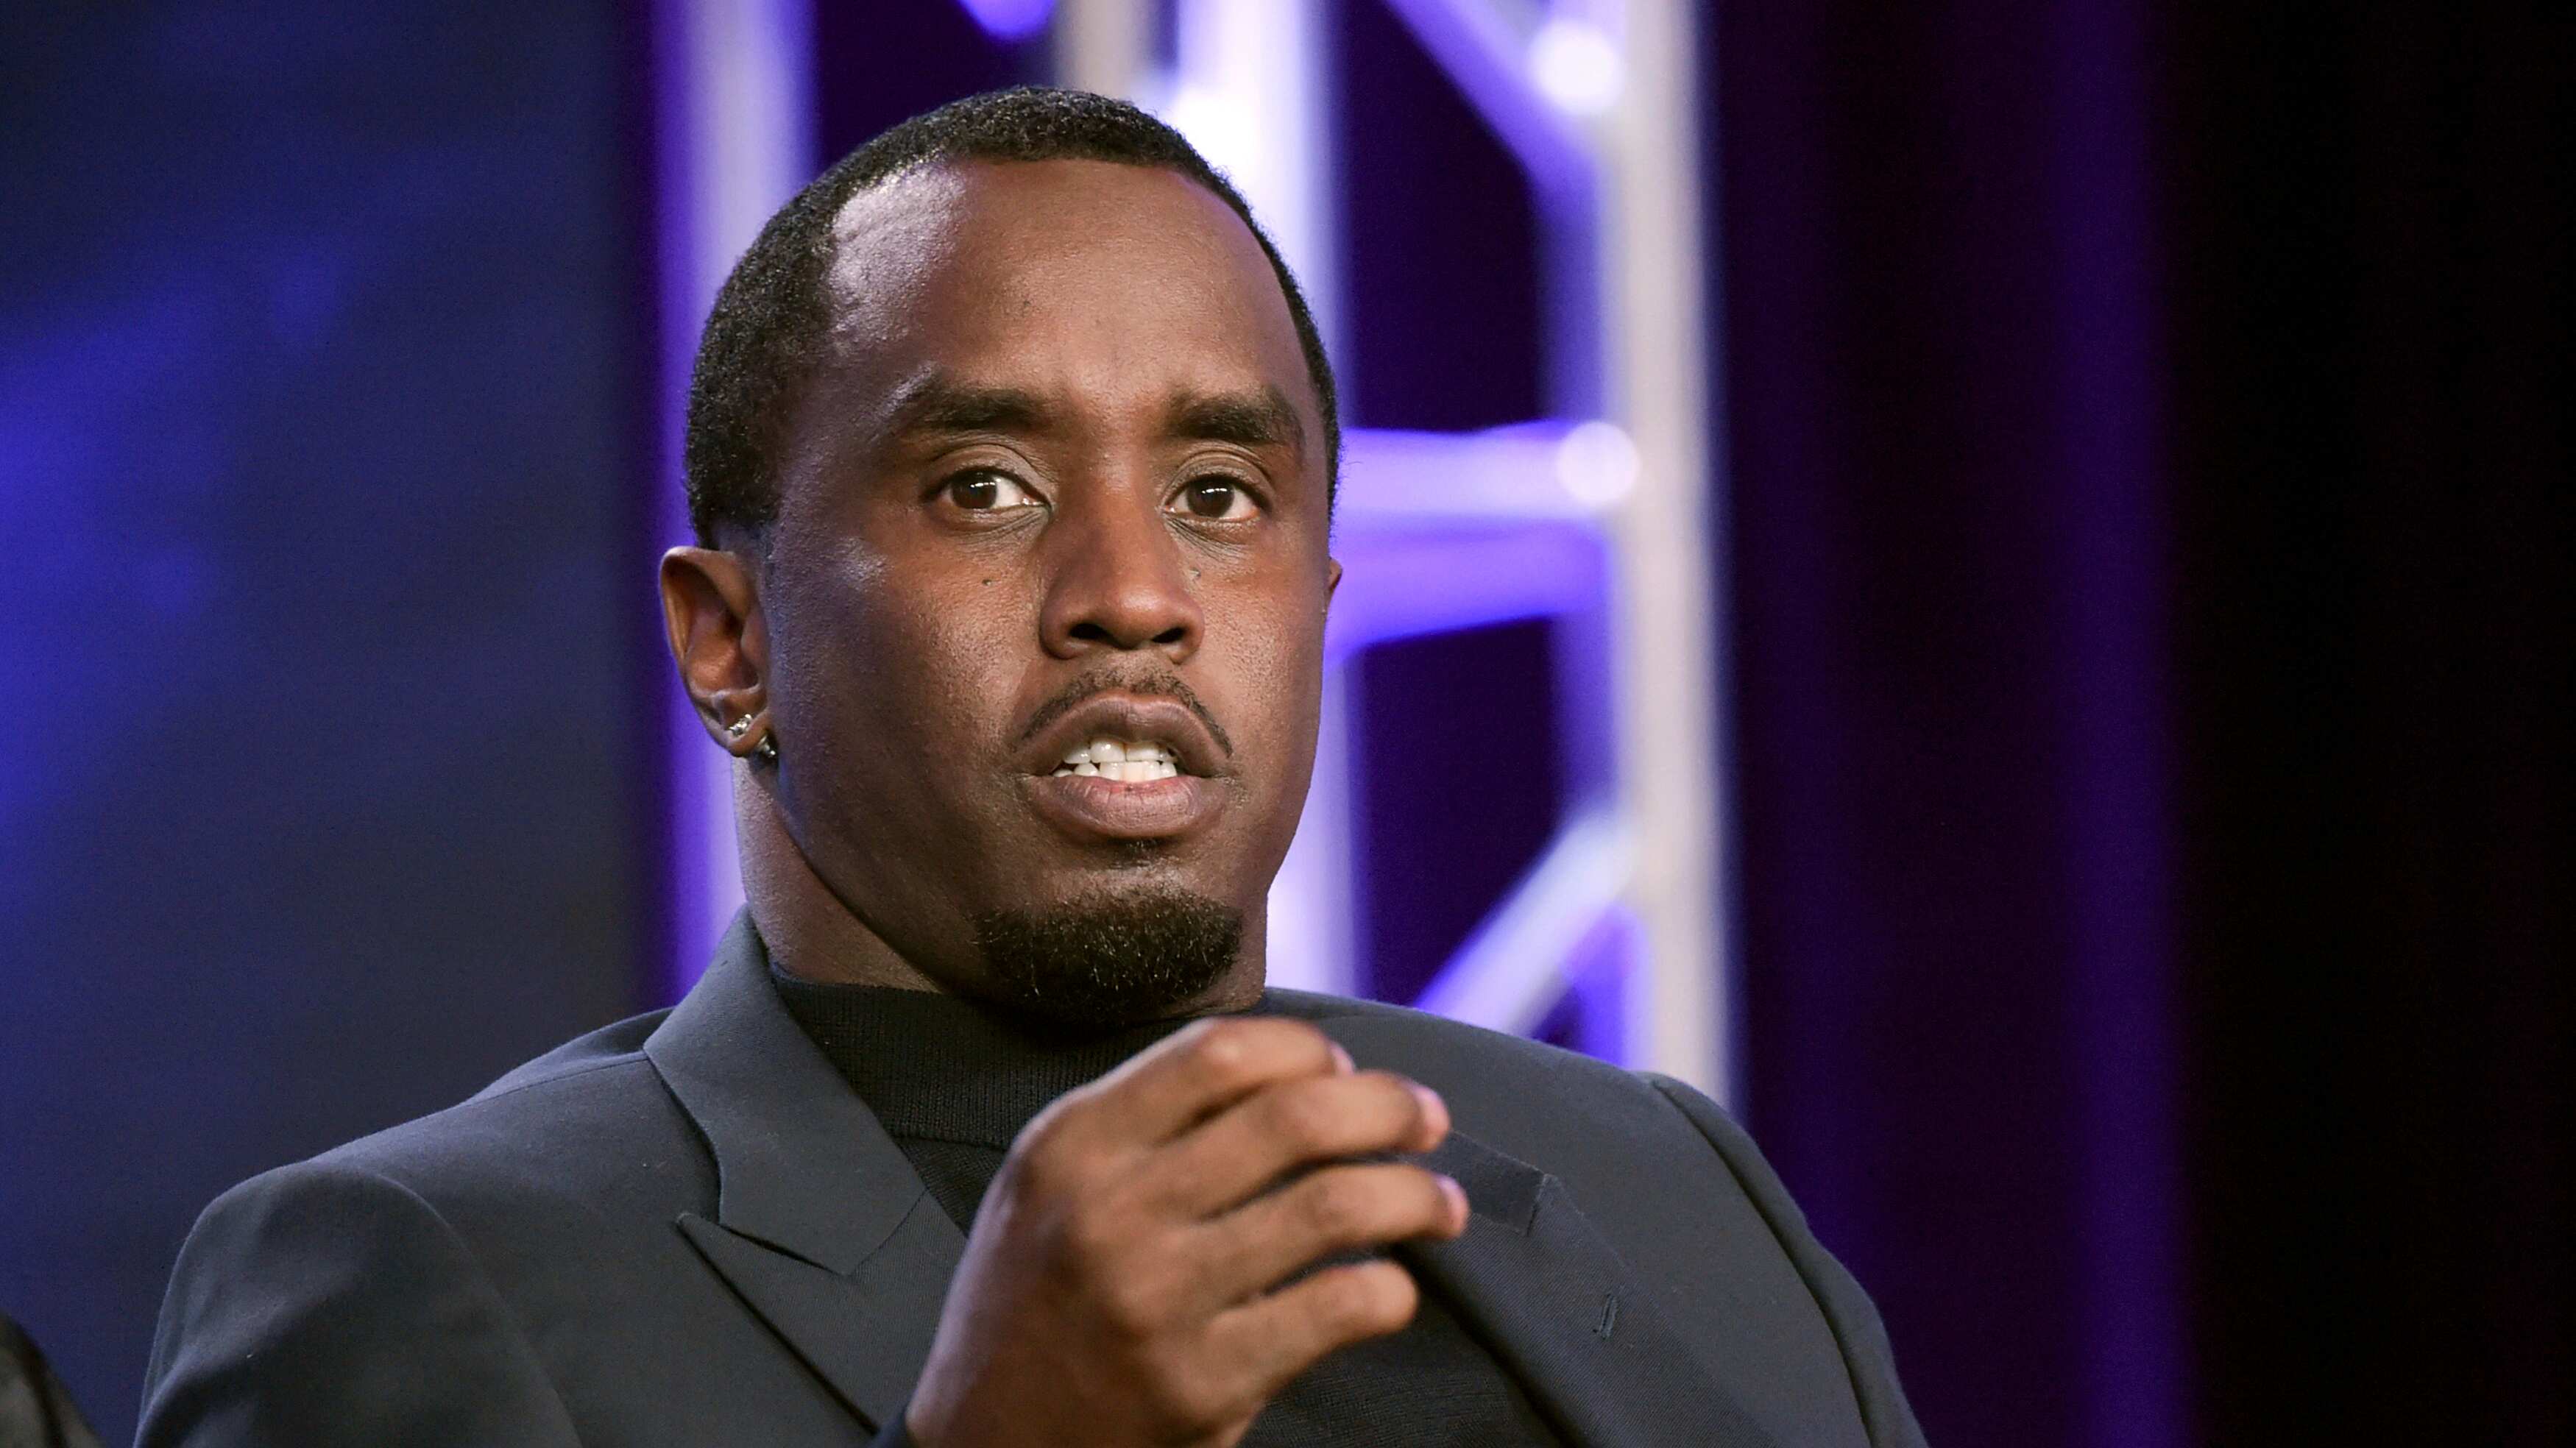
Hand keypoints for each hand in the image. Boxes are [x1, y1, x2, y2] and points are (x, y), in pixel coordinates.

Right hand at [903, 1016, 1466, 1447]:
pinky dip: (1390, 1291)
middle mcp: (1111, 1210)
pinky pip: (1335, 1309)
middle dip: (1388, 1108)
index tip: (1348, 1071)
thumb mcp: (1051, 1185)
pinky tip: (1393, 1290)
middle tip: (1428, 1122)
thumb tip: (1304, 1071)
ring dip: (1414, 1196)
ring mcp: (1158, 1299)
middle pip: (1295, 1117)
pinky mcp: (1201, 1383)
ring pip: (1333, 1207)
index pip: (1220, 1051)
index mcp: (1072, 1143)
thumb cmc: (1036, 1301)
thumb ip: (1148, 1121)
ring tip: (1441, 1203)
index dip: (1310, 1050)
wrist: (984, 1446)